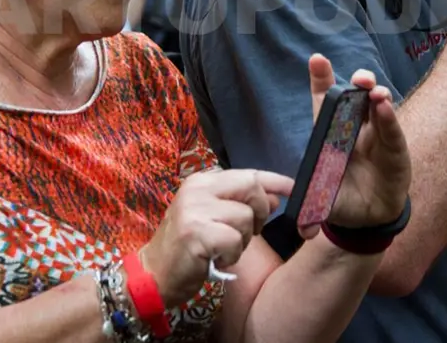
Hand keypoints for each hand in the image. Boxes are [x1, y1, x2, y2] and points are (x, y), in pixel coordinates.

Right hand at [141, 168, 293, 307]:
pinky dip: (232, 254)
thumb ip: (242, 205)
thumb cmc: (187, 247)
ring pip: (245, 217)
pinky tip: (218, 258)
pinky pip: (234, 240)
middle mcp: (197, 189)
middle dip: (260, 210)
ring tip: (224, 248)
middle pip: (250, 187)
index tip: (292, 188)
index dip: (273, 180)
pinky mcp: (196, 232)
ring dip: (242, 239)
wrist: (154, 273)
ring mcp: (194, 209)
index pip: (246, 173)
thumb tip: (274, 198)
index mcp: (202, 181)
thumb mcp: (215, 219)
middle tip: (250, 231)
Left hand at [301, 54, 409, 236]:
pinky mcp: (395, 151)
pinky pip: (392, 133)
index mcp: (332, 135)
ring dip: (377, 97)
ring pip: (378, 110)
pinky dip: (389, 120)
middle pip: (356, 99)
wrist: (367, 219)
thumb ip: (313, 209)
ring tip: (373, 91)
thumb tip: (303, 230)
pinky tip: (386, 108)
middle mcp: (355, 130)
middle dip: (357, 83)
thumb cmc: (342, 200)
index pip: (325, 103)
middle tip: (358, 78)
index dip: (321, 80)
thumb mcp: (324, 201)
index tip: (317, 59)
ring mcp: (376, 138)